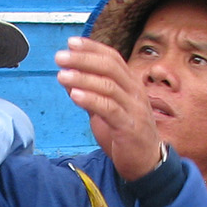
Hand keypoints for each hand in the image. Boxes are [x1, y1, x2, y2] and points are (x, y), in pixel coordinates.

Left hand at [55, 38, 162, 183]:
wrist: (146, 164)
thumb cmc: (125, 134)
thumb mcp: (105, 110)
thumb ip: (90, 93)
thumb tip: (68, 76)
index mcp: (130, 85)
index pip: (112, 58)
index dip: (92, 48)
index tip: (71, 42)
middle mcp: (134, 92)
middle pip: (110, 67)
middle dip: (83, 59)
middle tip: (61, 57)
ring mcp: (134, 109)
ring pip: (109, 86)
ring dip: (83, 79)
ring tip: (62, 75)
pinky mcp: (129, 127)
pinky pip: (110, 109)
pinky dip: (91, 100)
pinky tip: (74, 96)